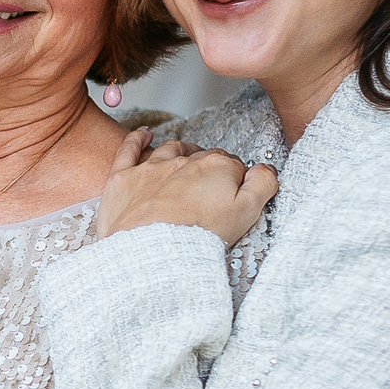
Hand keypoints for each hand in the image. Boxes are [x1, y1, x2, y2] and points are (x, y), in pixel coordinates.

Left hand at [96, 130, 277, 243]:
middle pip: (202, 159)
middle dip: (208, 169)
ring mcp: (152, 168)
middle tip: (209, 190)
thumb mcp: (246, 213)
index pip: (232, 166)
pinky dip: (138, 139)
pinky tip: (144, 134)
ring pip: (169, 150)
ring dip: (180, 150)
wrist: (153, 255)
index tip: (232, 196)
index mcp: (217, 167)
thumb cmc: (200, 238)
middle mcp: (184, 161)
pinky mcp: (124, 179)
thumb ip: (262, 185)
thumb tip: (265, 170)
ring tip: (185, 156)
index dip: (234, 181)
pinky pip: (129, 149)